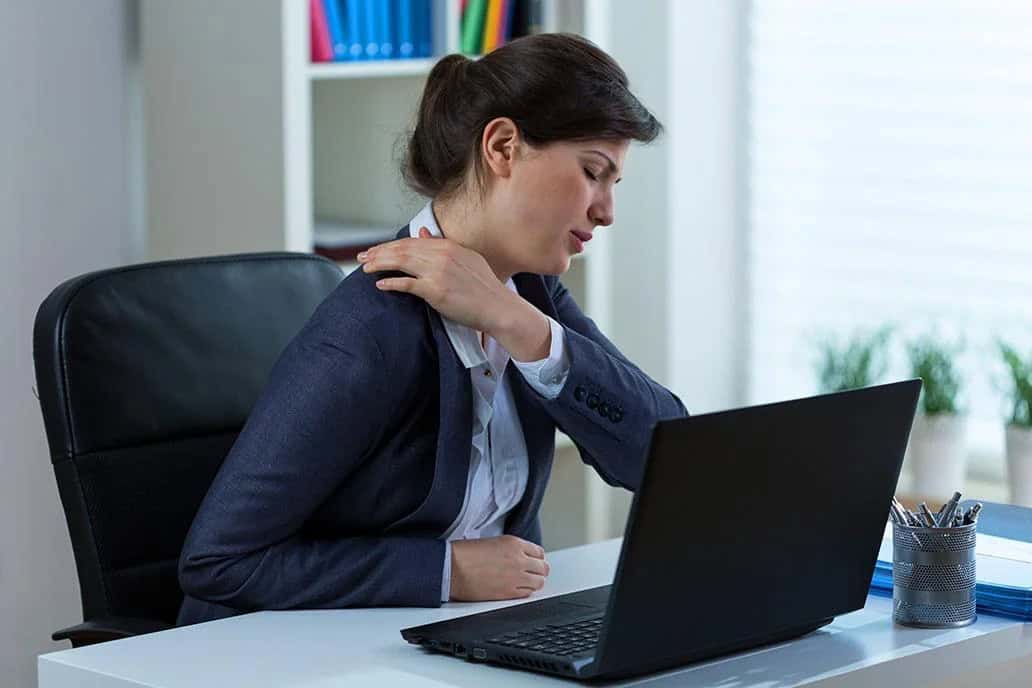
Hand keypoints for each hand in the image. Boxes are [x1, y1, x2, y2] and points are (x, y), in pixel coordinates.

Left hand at [358, 228, 550, 360]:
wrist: (498, 307)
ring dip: (380, 264)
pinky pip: (407, 284)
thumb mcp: (465, 259)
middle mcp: (442, 255)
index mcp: (449, 246)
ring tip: (365, 268)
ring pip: (401, 262)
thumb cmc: (483, 287)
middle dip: (379, 252)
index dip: (390, 245)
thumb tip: (424, 232)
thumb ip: (442, 246)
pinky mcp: (435, 291)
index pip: (412, 241)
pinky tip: (380, 284)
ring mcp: (438, 272)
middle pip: (402, 249)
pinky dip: (392, 283)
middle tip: (362, 257)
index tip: (375, 250)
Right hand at [449, 535, 549, 601]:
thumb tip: (521, 557)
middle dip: (539, 571)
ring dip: (534, 582)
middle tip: (533, 573)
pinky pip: (527, 594)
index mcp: (514, 544)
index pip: (539, 552)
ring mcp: (515, 577)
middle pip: (543, 568)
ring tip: (526, 582)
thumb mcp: (493, 542)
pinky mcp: (508, 593)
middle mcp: (519, 560)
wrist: (452, 568)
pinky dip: (525, 592)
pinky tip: (517, 589)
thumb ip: (511, 549)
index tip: (533, 562)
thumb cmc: (465, 554)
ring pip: (539, 582)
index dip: (537, 558)